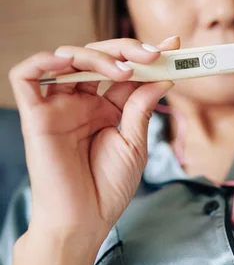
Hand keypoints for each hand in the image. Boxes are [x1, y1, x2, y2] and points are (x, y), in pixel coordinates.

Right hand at [9, 37, 178, 248]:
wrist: (85, 220)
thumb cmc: (109, 187)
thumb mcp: (135, 144)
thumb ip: (141, 107)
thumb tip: (162, 77)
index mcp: (107, 109)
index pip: (126, 72)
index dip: (147, 56)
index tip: (175, 45)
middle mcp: (82, 103)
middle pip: (99, 58)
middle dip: (127, 49)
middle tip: (154, 54)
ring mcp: (59, 106)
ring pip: (68, 58)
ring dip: (97, 55)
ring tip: (126, 70)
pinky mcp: (35, 115)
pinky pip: (27, 75)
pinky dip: (47, 60)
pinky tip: (73, 62)